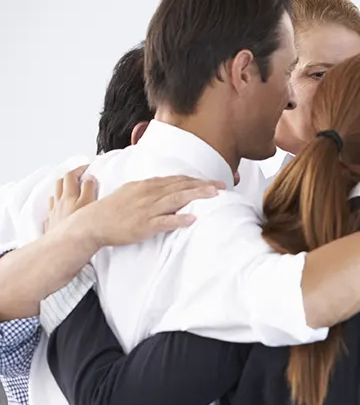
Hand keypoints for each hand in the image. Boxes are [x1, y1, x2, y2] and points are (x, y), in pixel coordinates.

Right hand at [51, 172, 222, 248]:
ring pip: (176, 199)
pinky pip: (164, 221)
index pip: (176, 180)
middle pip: (181, 186)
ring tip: (215, 195)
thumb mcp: (131, 194)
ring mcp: (146, 209)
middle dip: (203, 185)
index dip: (196, 180)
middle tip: (223, 186)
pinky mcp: (143, 225)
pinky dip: (179, 219)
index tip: (213, 181)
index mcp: (146, 186)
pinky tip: (193, 219)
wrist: (92, 223)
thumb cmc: (112, 210)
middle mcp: (148, 194)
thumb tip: (167, 190)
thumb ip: (150, 191)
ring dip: (197, 195)